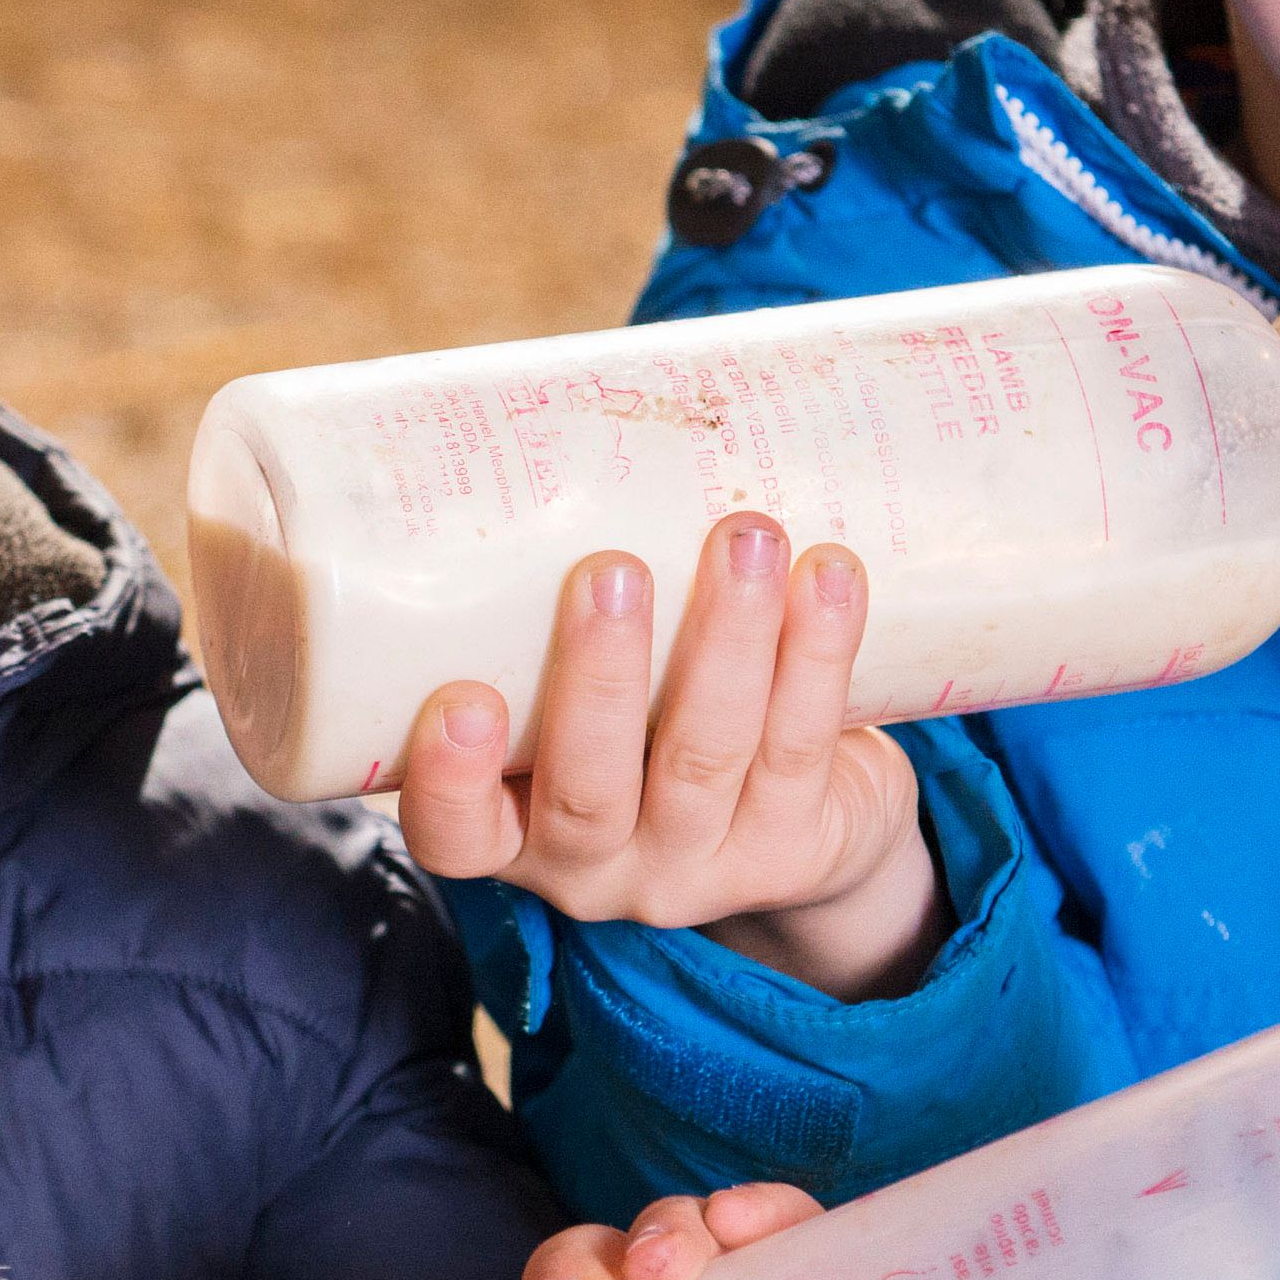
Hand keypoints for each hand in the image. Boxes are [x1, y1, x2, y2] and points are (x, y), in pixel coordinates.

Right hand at [391, 515, 948, 1001]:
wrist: (797, 829)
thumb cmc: (645, 722)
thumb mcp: (573, 694)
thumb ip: (541, 608)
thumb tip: (537, 414)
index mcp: (513, 832)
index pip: (455, 835)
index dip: (450, 781)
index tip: (463, 697)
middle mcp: (597, 865)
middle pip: (590, 791)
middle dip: (601, 679)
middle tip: (608, 570)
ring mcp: (702, 863)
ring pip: (710, 756)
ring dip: (727, 639)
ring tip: (743, 535)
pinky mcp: (798, 843)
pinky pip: (805, 743)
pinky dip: (818, 651)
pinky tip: (830, 574)